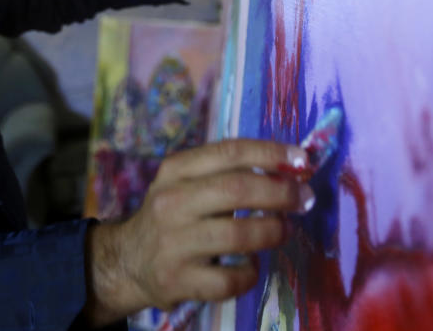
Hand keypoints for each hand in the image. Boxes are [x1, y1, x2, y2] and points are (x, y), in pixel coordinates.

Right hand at [81, 139, 311, 325]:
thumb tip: (288, 167)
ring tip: (284, 230)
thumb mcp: (185, 182)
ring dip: (273, 231)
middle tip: (304, 199)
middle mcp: (171, 202)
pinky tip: (251, 265)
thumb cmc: (172, 215)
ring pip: (239, 235)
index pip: (229, 152)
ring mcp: (174, 242)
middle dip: (281, 193)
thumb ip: (226, 172)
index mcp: (176, 170)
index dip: (271, 153)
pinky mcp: (179, 280)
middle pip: (237, 190)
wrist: (129, 260)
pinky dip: (250, 272)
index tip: (302, 160)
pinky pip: (230, 278)